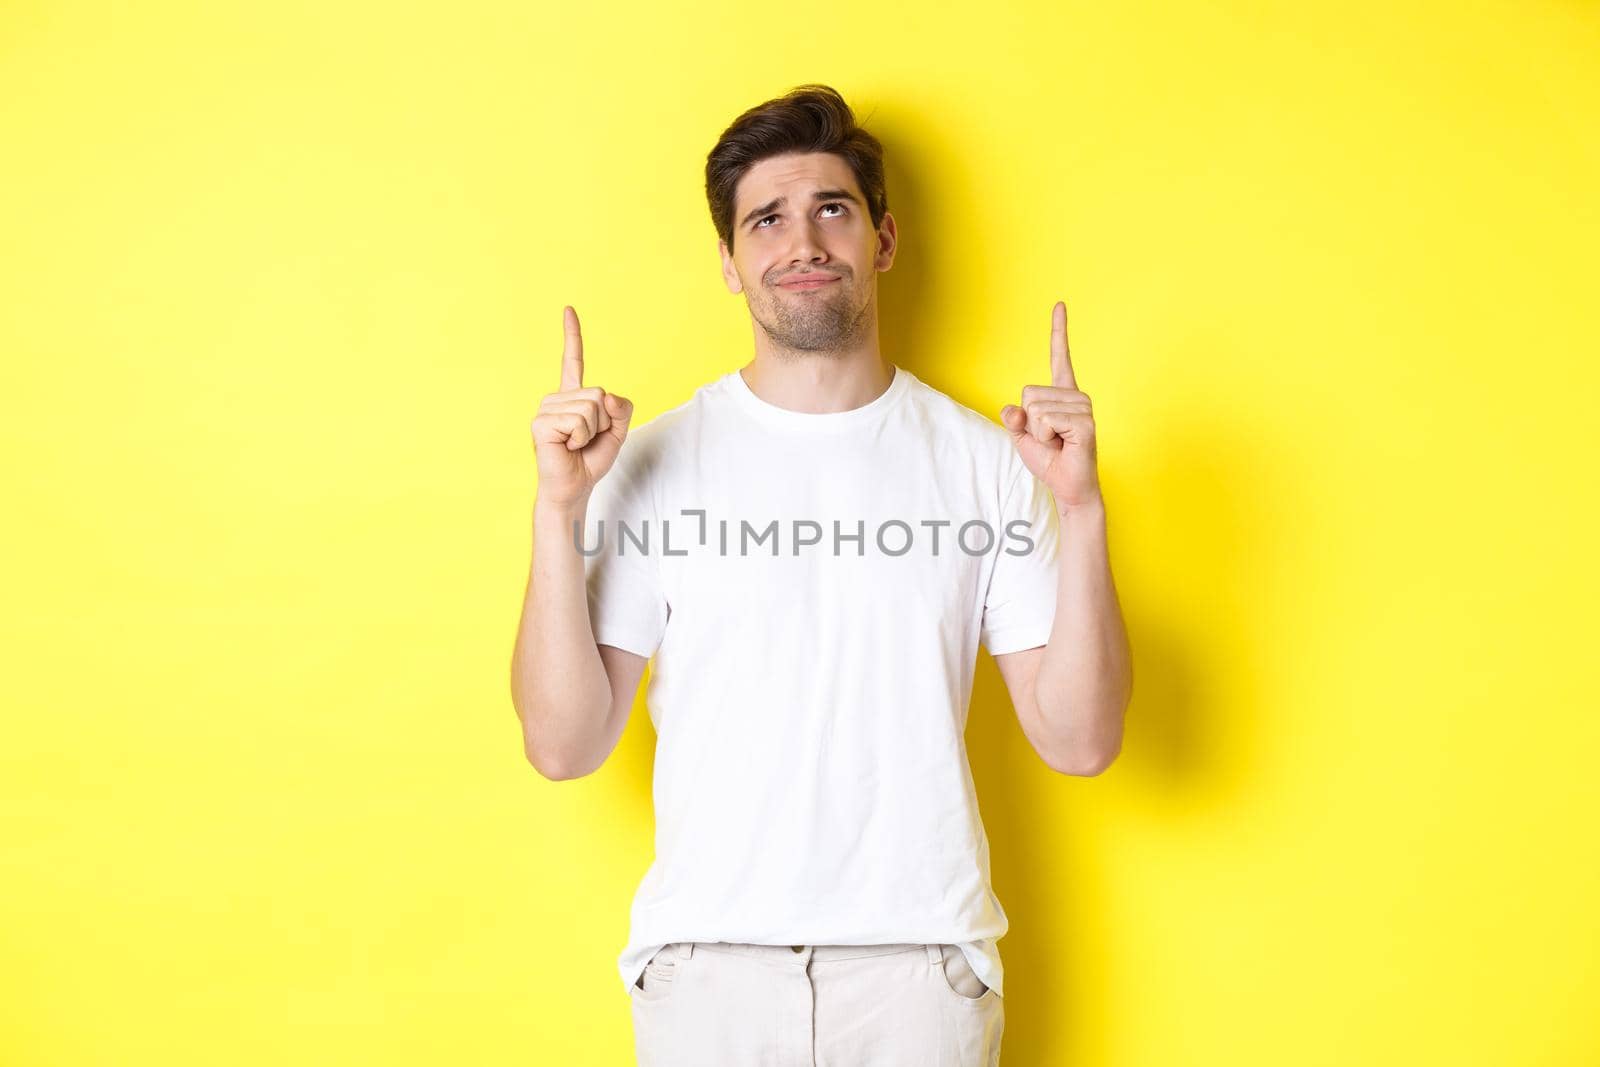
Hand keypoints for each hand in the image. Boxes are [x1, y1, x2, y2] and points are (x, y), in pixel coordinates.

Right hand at [530, 306, 633, 507]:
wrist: (574, 487)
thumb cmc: (590, 460)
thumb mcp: (617, 432)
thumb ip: (621, 410)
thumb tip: (607, 396)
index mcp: (573, 397)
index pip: (573, 360)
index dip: (572, 335)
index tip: (568, 309)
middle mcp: (557, 398)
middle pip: (598, 394)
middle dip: (603, 422)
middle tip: (586, 440)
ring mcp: (546, 409)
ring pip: (590, 408)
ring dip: (592, 432)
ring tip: (576, 444)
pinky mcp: (541, 423)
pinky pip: (578, 421)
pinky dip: (581, 438)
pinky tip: (567, 447)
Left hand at [1000, 301, 1100, 511]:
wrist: (1067, 486)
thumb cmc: (1050, 461)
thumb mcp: (1022, 437)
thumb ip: (1015, 419)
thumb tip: (1012, 408)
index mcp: (1061, 394)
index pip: (1060, 356)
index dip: (1059, 330)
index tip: (1059, 304)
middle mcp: (1076, 396)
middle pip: (1029, 393)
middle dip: (1029, 422)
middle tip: (1049, 439)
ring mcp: (1083, 408)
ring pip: (1036, 408)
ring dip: (1038, 433)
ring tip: (1057, 443)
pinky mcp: (1085, 422)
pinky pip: (1046, 420)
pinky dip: (1045, 437)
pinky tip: (1062, 445)